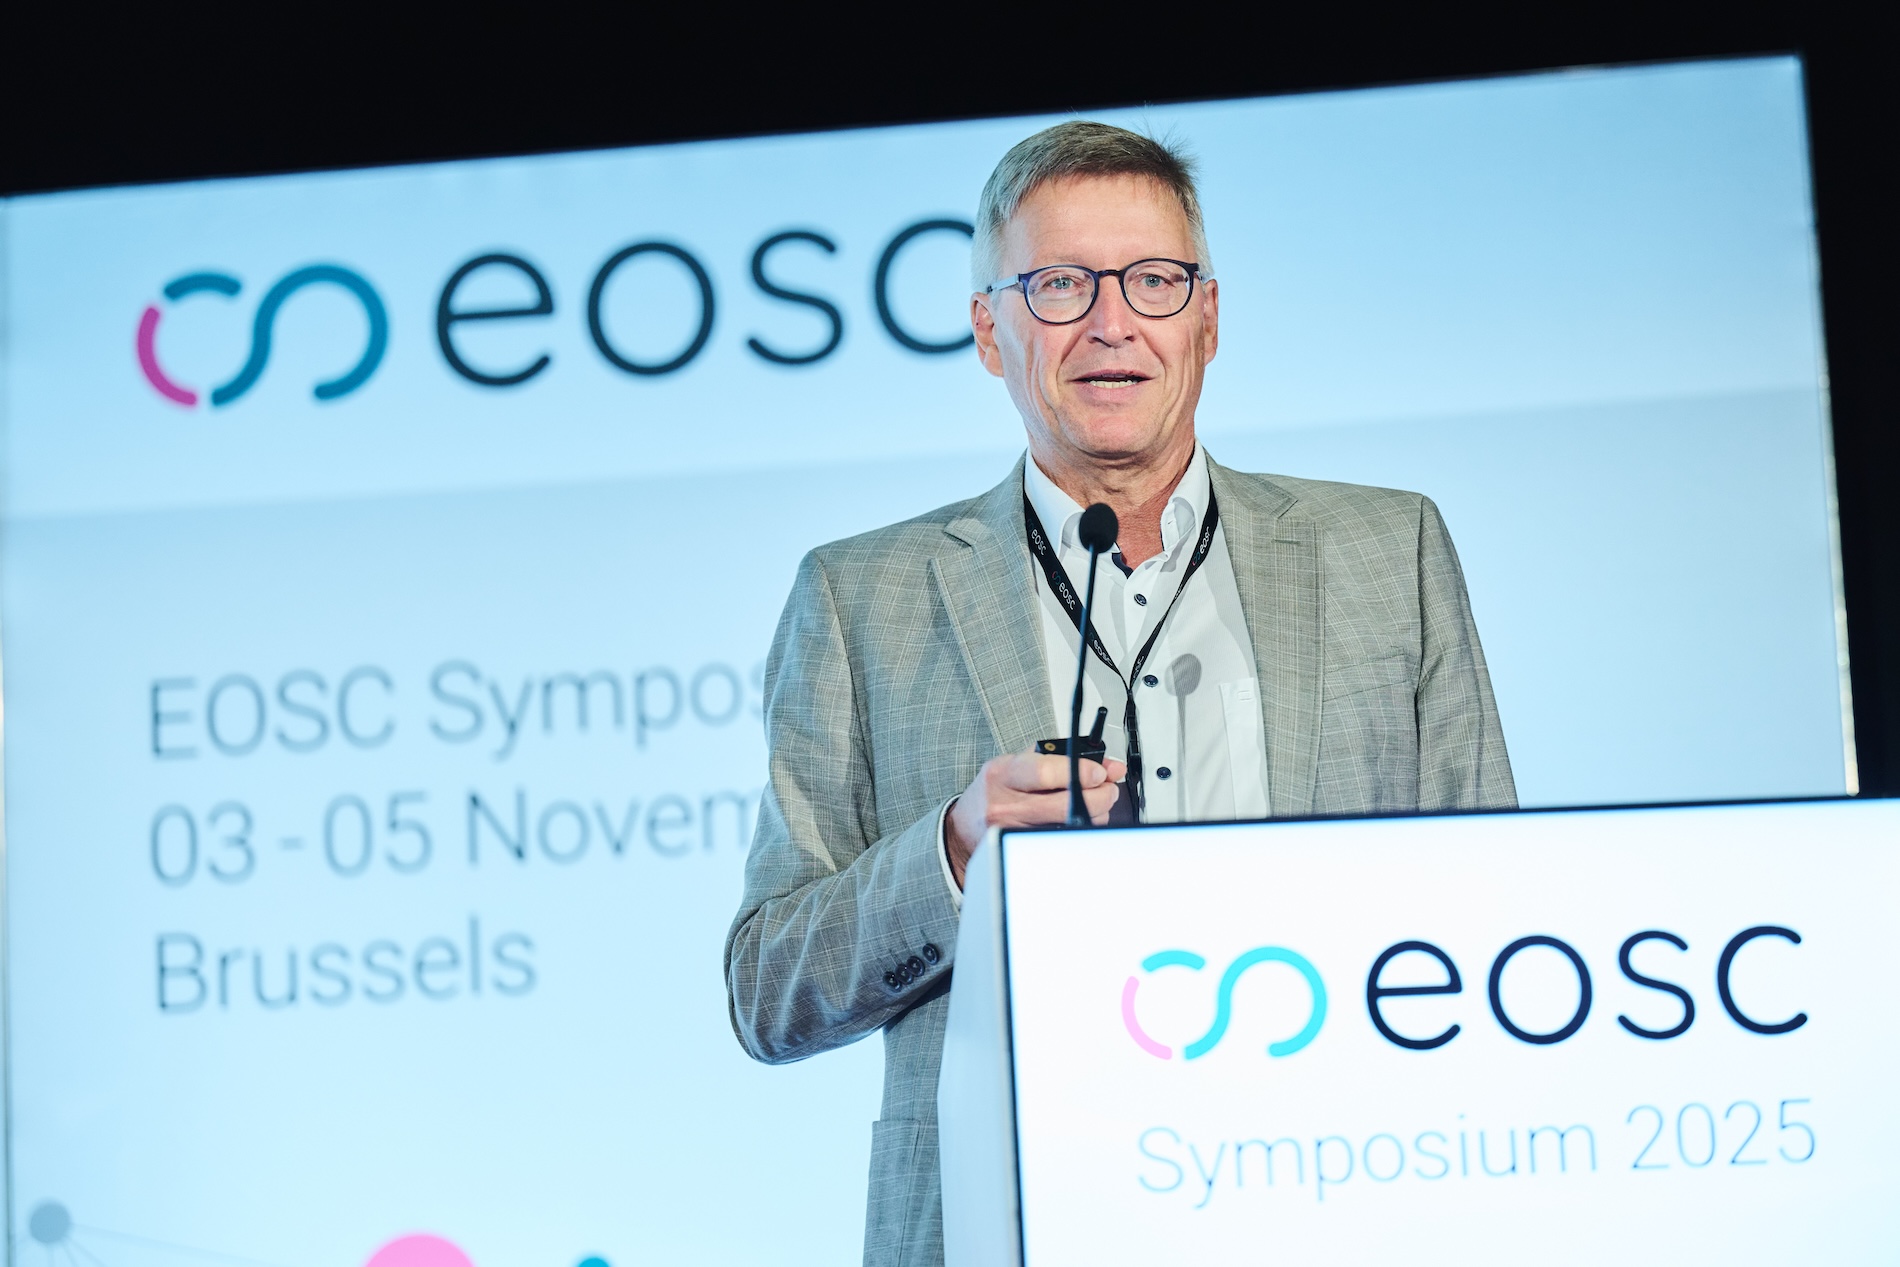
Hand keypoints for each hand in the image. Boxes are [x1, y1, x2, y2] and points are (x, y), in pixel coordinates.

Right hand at [944, 752, 1126, 887]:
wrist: (965, 826)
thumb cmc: (995, 789)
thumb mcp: (1019, 762)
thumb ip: (1062, 758)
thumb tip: (1107, 765)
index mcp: (1004, 773)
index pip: (1046, 773)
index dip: (1080, 772)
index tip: (1100, 772)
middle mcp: (1006, 804)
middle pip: (1066, 804)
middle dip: (1100, 795)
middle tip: (1107, 788)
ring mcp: (1014, 831)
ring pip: (1071, 824)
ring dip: (1095, 812)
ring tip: (1092, 801)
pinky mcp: (1023, 849)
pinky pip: (1064, 839)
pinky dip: (1079, 827)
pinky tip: (1076, 819)